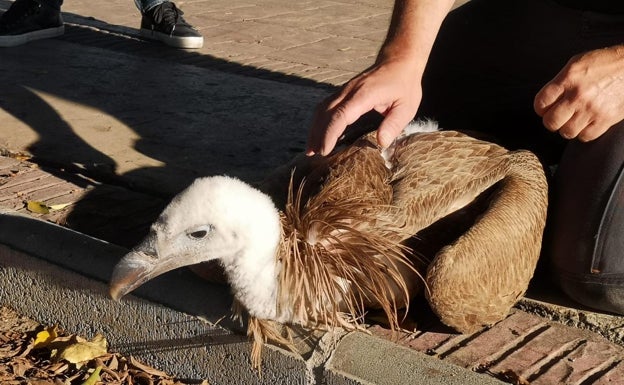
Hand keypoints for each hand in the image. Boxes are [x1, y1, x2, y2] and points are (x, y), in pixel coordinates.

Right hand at [306, 57, 422, 155]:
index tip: (325, 150)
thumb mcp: (407, 106)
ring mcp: (344, 90)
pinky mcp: (343, 92)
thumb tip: (381, 143)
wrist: (399, 61)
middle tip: (314, 155)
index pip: (341, 115)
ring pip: (322, 109)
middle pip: (325, 113)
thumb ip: (394, 124)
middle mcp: (350, 91)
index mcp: (364, 95)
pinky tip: (318, 134)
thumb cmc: (404, 85)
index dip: (330, 133)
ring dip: (315, 128)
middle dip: (318, 135)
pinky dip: (319, 121)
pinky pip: (326, 106)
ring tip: (311, 148)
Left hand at [534, 45, 623, 140]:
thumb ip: (560, 81)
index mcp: (568, 79)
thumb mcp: (577, 63)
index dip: (541, 108)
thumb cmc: (607, 64)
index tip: (545, 109)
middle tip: (558, 117)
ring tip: (573, 119)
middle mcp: (578, 95)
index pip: (541, 103)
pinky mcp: (606, 119)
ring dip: (567, 128)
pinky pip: (585, 136)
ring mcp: (592, 109)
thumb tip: (548, 98)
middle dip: (551, 121)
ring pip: (566, 132)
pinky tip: (586, 123)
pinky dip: (583, 133)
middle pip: (551, 122)